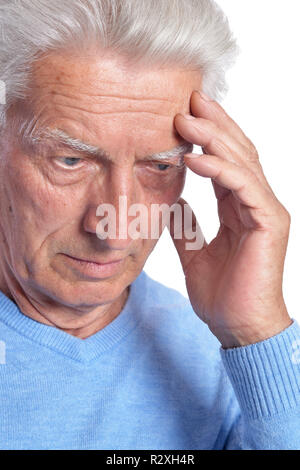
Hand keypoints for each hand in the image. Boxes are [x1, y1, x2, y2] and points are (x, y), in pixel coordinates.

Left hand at [170, 90, 292, 348]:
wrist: (239, 327)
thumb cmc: (221, 293)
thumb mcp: (193, 252)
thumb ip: (186, 225)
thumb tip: (172, 202)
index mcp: (239, 208)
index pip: (225, 161)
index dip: (208, 136)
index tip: (183, 115)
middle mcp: (256, 203)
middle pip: (237, 152)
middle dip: (213, 124)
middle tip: (188, 100)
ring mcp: (266, 210)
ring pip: (242, 162)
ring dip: (213, 137)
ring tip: (185, 118)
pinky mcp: (269, 222)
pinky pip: (242, 186)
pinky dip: (219, 169)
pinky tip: (194, 157)